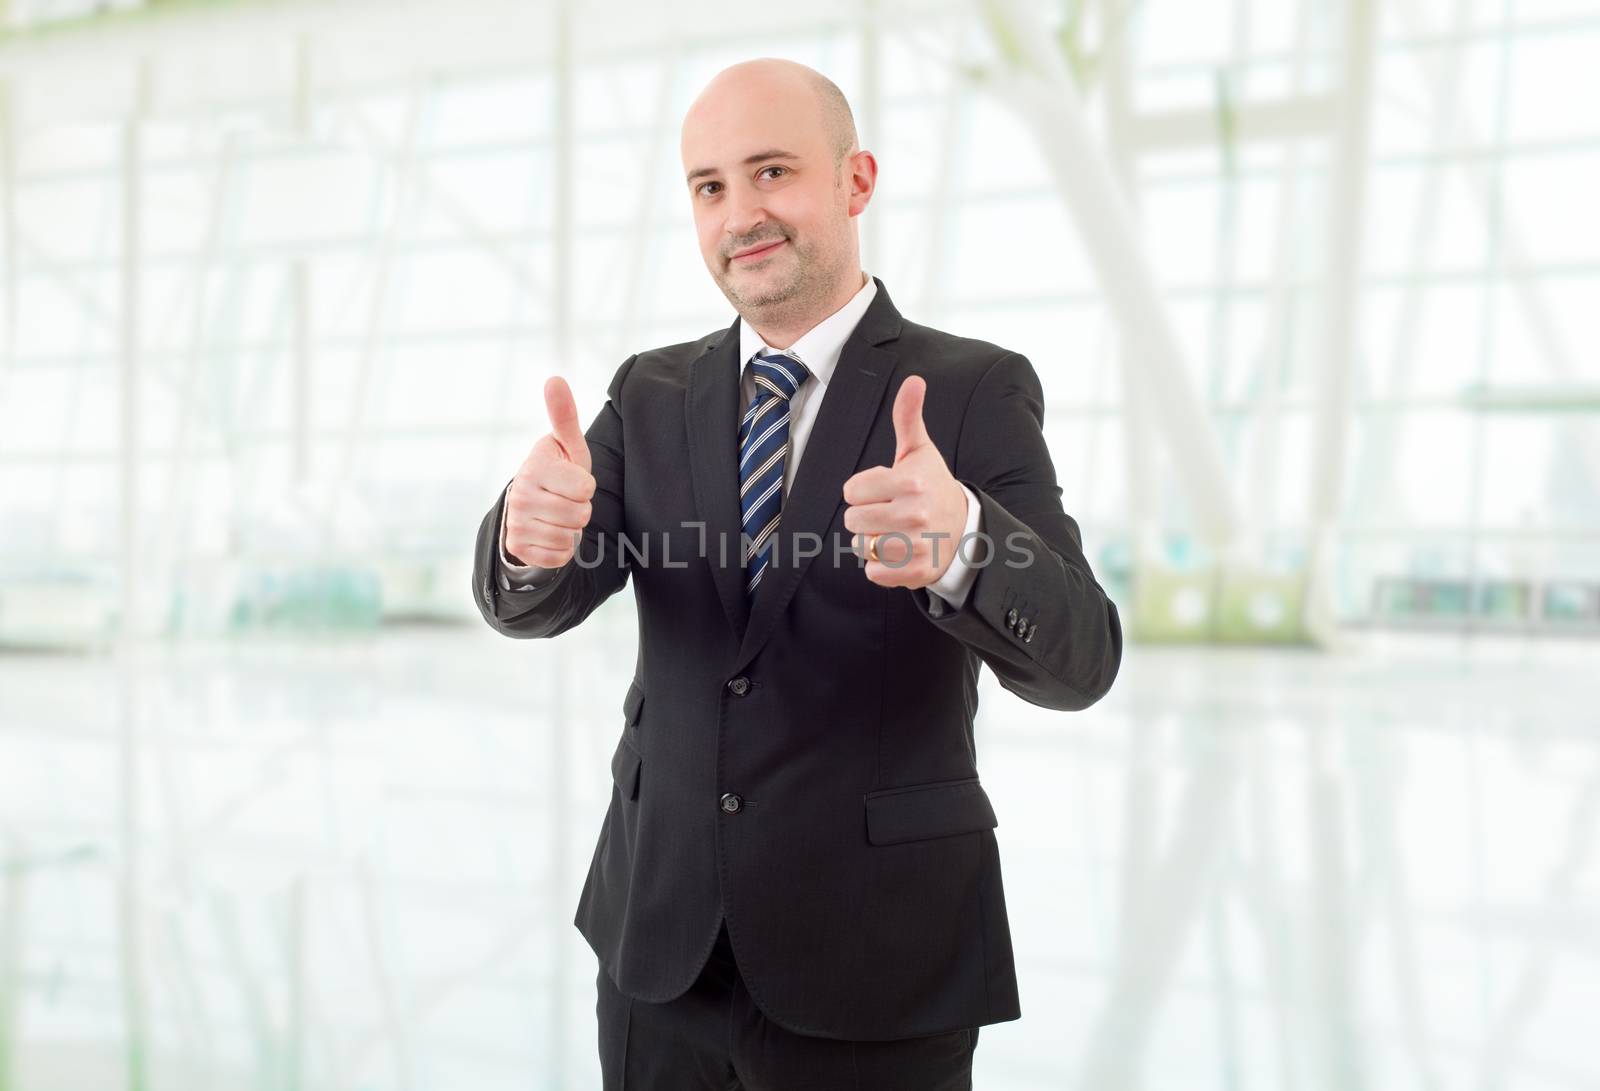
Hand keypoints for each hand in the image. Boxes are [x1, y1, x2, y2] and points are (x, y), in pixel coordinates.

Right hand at [503, 376, 595, 566]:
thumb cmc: (559, 471)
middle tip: (566, 500)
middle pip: (580, 514)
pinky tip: (550, 533)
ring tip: (558, 516)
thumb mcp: (567, 445)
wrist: (532, 504)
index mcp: (536, 467)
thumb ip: (564, 415)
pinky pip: (559, 556)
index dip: (586, 486)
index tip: (572, 480)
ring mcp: (516, 521)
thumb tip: (554, 379)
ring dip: (571, 530)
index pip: (586, 487)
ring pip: (570, 537)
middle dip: (581, 510)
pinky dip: (561, 549)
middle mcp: (521, 494)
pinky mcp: (518, 546)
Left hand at [841, 375, 968, 588]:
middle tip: (887, 511)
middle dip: (864, 515)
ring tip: (892, 531)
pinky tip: (897, 552)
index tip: (882, 489)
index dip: (862, 490)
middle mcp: (915, 514)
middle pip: (852, 520)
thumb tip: (914, 380)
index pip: (851, 490)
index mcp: (910, 482)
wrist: (964, 529)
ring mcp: (917, 545)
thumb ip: (908, 417)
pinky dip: (879, 565)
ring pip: (861, 546)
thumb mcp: (920, 451)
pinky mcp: (916, 572)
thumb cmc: (932, 485)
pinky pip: (872, 572)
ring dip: (870, 541)